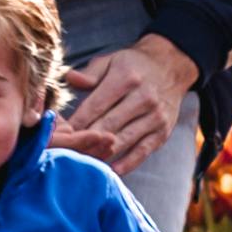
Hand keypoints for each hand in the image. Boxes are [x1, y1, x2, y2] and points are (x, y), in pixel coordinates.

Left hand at [58, 35, 198, 170]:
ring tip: (82, 162)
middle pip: (108, 126)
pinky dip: (126, 163)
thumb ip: (90, 73)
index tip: (60, 134)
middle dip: (85, 140)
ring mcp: (155, 117)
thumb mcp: (111, 60)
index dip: (76, 122)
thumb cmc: (133, 65)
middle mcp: (143, 97)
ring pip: (123, 141)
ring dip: (101, 153)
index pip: (96, 105)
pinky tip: (111, 170)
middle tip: (66, 151)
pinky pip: (142, 151)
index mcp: (126, 78)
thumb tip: (70, 78)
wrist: (171, 66)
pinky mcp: (163, 132)